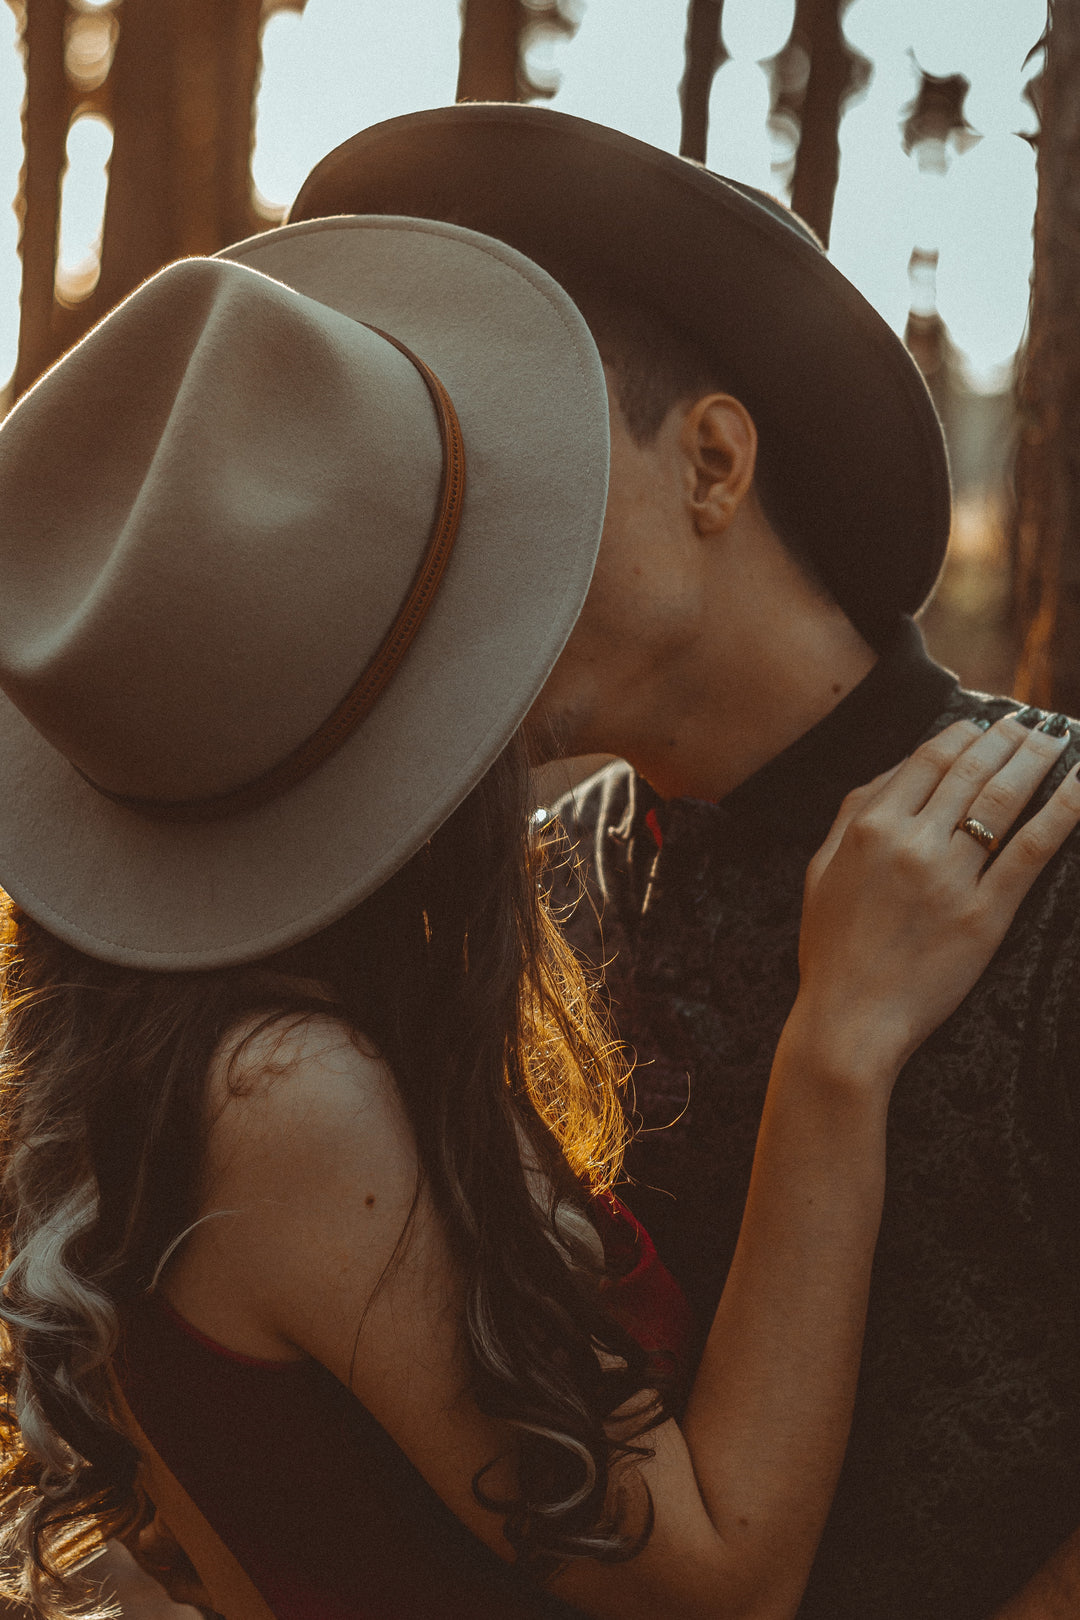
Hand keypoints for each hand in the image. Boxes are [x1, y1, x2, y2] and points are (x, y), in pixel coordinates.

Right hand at [793, 713, 1079, 1079]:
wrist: (850, 1019)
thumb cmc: (831, 948)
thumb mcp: (820, 870)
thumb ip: (852, 812)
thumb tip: (897, 769)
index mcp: (868, 827)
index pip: (927, 760)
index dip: (963, 735)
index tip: (984, 724)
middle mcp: (910, 843)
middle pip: (970, 771)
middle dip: (1007, 737)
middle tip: (1032, 720)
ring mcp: (950, 878)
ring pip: (1003, 799)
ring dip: (1036, 759)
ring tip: (1057, 738)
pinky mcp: (984, 916)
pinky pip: (1031, 852)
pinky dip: (1061, 811)